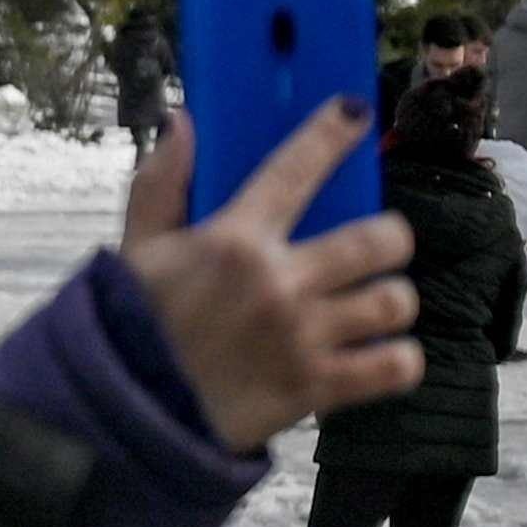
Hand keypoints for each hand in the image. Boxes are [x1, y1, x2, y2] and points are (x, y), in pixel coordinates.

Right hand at [117, 104, 425, 450]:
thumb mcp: (136, 248)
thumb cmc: (131, 325)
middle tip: (377, 247)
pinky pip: (396, 366)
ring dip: (392, 300)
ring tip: (375, 305)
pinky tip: (380, 354)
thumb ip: (161, 182)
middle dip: (390, 238)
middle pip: (379, 241)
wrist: (127, 412)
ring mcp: (305, 337)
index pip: (295, 168)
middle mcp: (279, 282)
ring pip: (395, 302)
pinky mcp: (319, 387)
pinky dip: (398, 359)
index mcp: (232, 240)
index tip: (353, 113)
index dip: (330, 133)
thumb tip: (181, 121)